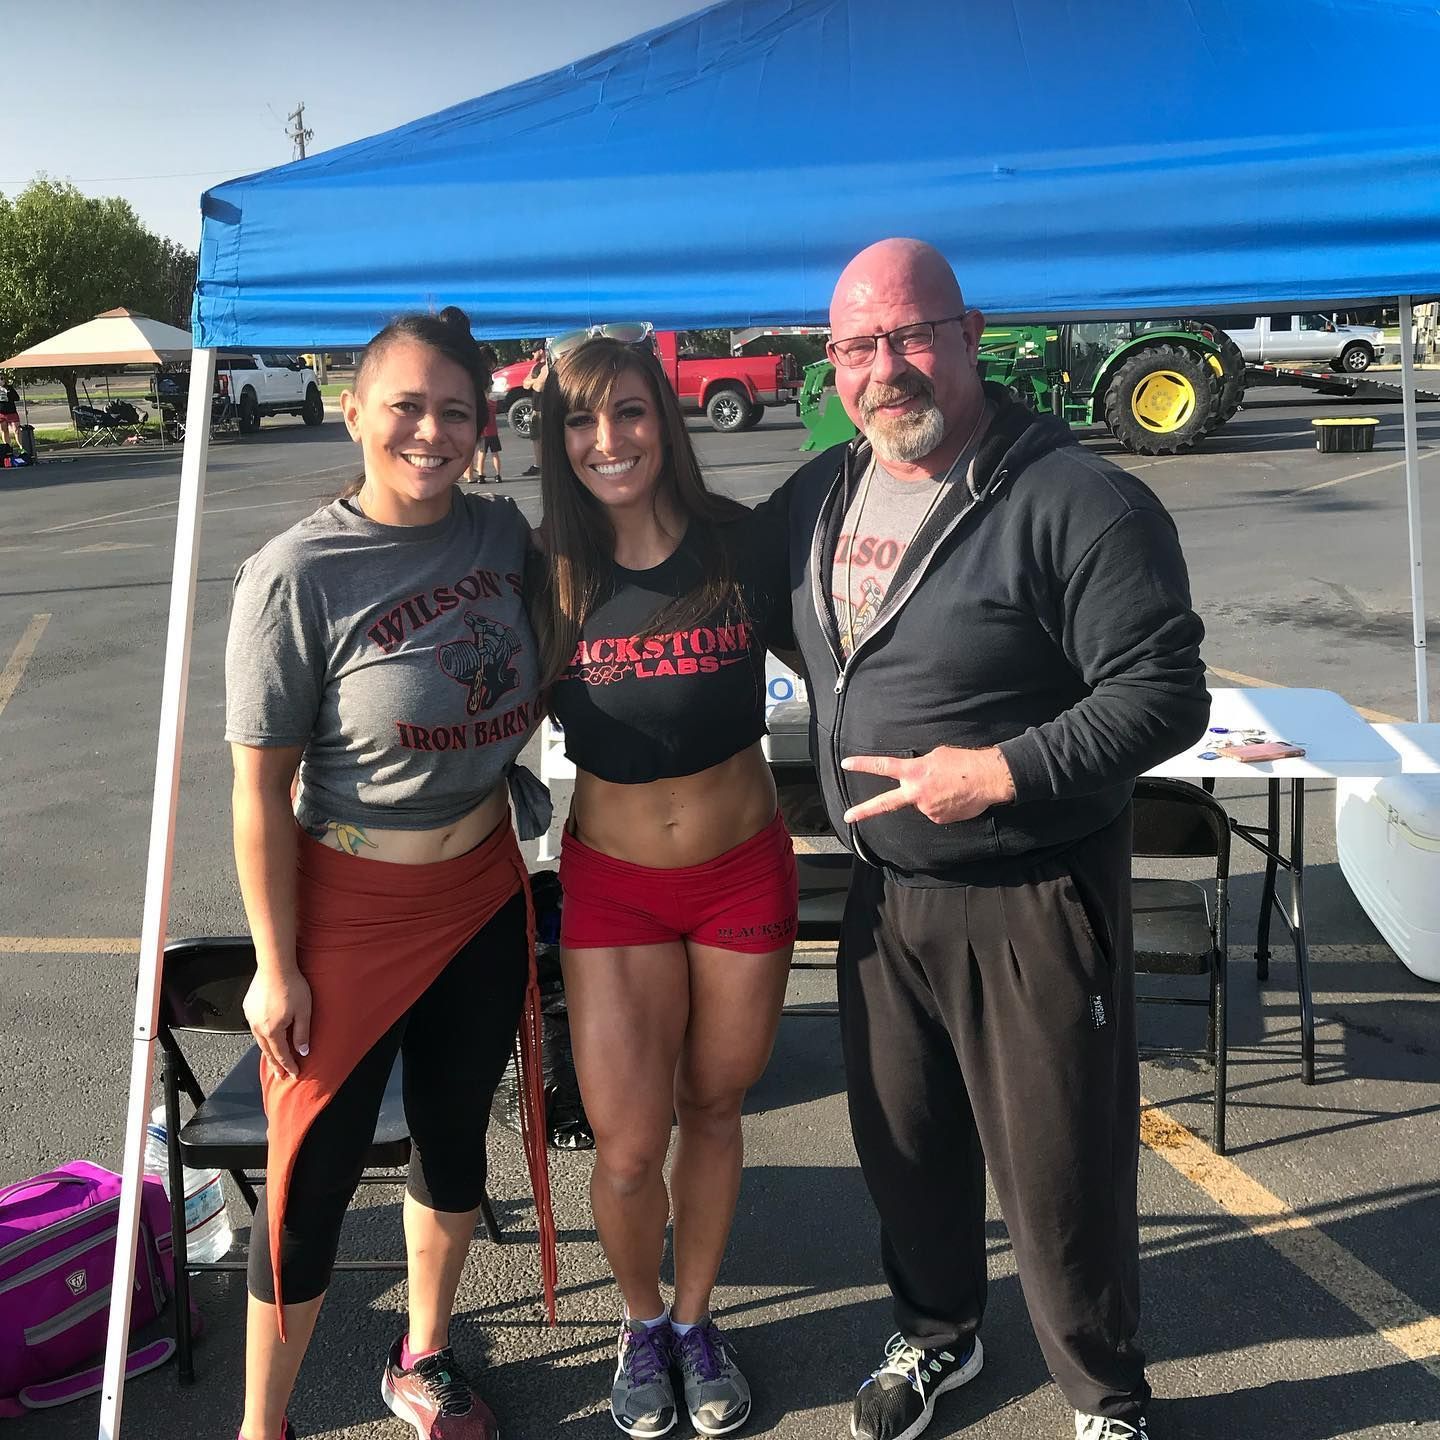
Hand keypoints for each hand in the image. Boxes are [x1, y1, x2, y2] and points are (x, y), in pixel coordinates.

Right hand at [242, 967, 311, 1079]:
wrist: (275, 966)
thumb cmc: (292, 986)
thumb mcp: (304, 1012)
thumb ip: (302, 1033)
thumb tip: (303, 1051)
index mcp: (272, 1030)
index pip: (282, 1054)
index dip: (289, 1066)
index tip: (294, 1074)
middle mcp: (258, 1027)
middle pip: (268, 1051)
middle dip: (275, 1064)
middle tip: (280, 1075)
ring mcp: (251, 1017)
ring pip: (259, 1040)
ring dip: (267, 1052)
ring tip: (273, 1061)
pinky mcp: (249, 1008)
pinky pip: (255, 1028)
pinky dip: (262, 1037)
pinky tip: (266, 1038)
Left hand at [841, 745, 1015, 825]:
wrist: (988, 778)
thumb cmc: (964, 762)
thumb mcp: (936, 756)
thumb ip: (920, 767)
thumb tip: (916, 777)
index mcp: (914, 772)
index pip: (883, 766)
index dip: (863, 764)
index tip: (845, 763)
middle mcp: (916, 792)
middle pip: (885, 803)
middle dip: (864, 811)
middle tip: (848, 817)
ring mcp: (926, 809)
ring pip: (921, 803)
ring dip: (930, 796)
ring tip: (950, 787)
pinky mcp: (938, 819)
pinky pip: (935, 811)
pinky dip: (942, 805)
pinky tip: (955, 797)